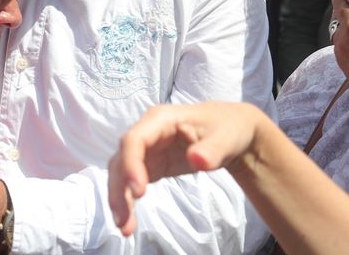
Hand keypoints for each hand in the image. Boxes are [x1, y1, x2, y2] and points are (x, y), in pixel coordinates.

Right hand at [108, 102, 263, 235]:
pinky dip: (128, 200)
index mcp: (160, 120)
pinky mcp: (149, 164)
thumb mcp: (226, 138)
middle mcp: (146, 133)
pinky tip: (129, 220)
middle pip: (122, 159)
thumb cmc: (227, 129)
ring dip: (119, 198)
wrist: (229, 131)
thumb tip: (196, 161)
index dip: (131, 165)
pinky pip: (130, 182)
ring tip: (124, 228)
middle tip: (123, 221)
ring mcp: (145, 150)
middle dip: (119, 189)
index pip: (134, 140)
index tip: (139, 193)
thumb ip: (212, 150)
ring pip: (121, 173)